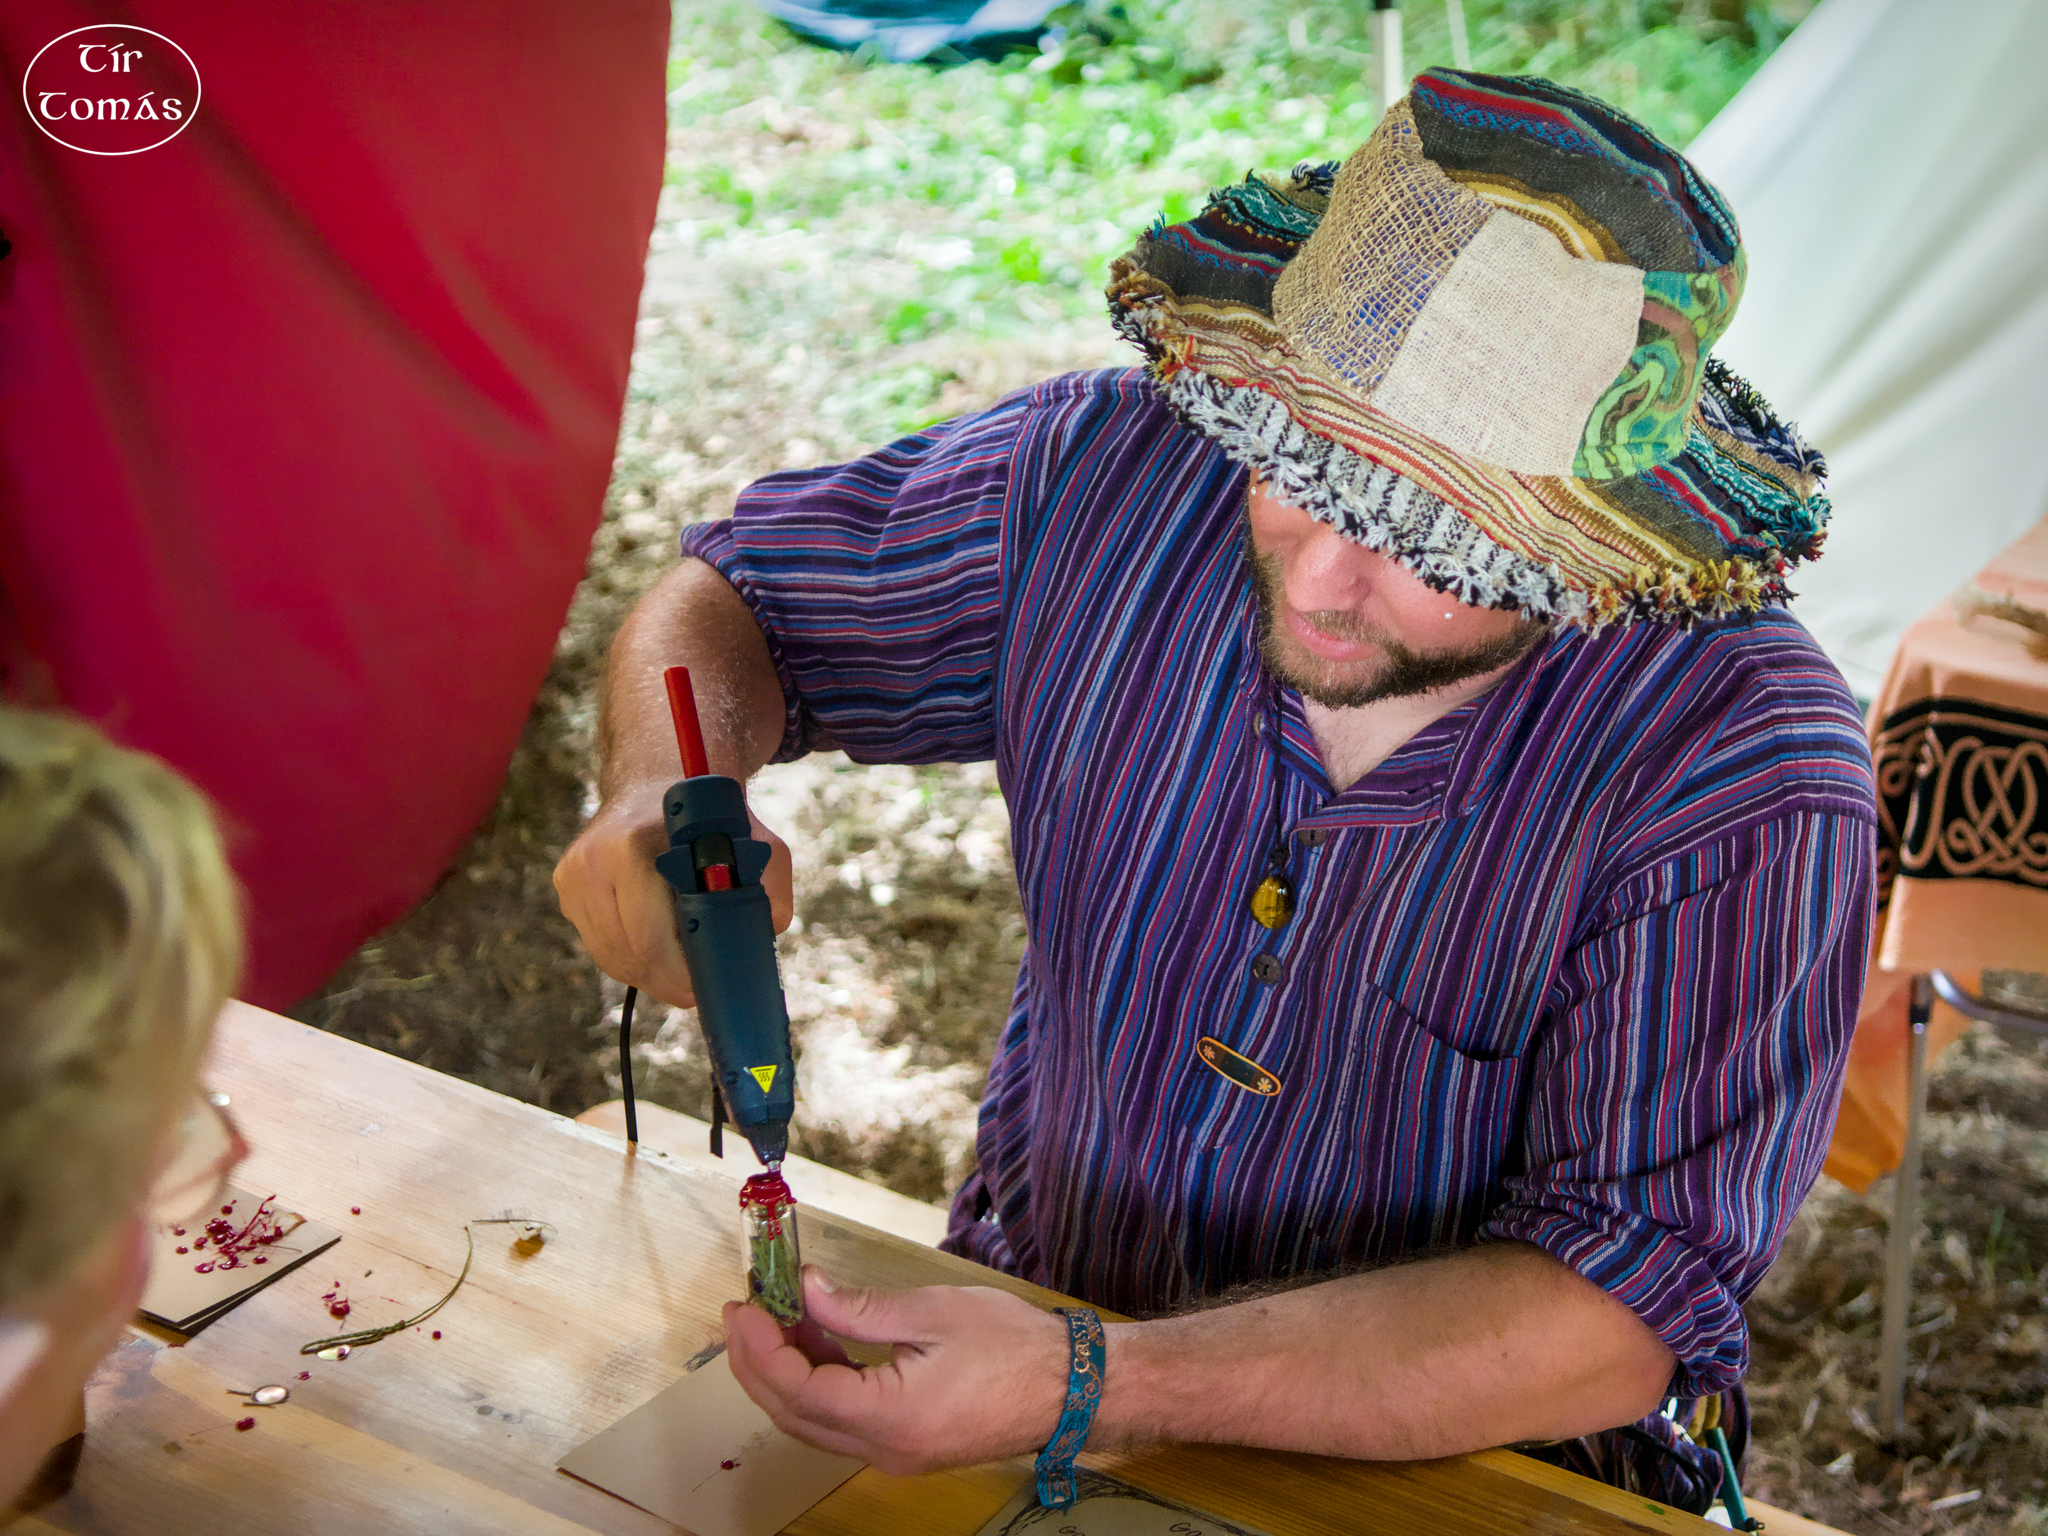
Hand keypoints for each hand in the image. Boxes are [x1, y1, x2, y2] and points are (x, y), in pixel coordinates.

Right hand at [552, 782, 793, 1009]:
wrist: (658, 781)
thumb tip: (766, 939)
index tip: (703, 988)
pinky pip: (598, 943)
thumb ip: (770, 889)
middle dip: (665, 983)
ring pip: (609, 957)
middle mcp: (593, 860)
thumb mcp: (756, 843)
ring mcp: (573, 875)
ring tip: (678, 977)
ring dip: (646, 975)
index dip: (678, 975)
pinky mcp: (565, 887)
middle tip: (694, 994)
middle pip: (627, 956)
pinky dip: (628, 956)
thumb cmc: (711, 820)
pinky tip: (656, 951)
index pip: (648, 939)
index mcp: (634, 847)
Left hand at [723, 1269, 1070, 1474]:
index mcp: (891, 1417)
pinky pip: (841, 1421)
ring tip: (770, 1319)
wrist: (1070, 1389)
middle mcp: (884, 1449)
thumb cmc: (1013, 1346)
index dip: (761, 1348)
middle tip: (739, 1312)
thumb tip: (804, 1291)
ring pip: (812, 1422)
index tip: (743, 1306)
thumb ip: (858, 1307)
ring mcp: (893, 1454)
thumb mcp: (931, 1311)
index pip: (799, 1390)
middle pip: (793, 1414)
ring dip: (783, 1373)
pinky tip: (814, 1341)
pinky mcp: (903, 1446)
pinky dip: (817, 1383)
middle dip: (756, 1363)